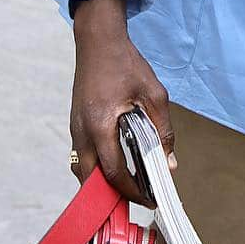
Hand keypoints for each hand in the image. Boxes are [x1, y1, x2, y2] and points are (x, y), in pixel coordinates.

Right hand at [70, 0, 176, 207]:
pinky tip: (117, 167)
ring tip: (129, 189)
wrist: (98, 42)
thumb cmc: (126, 64)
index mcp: (100, 126)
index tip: (150, 201)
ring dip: (102, 183)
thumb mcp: (154, 94)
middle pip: (90, 180)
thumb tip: (170, 164)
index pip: (113, 172)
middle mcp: (81, 132)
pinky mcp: (75, 125)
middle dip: (112, 196)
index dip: (132, 191)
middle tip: (137, 202)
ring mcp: (75, 129)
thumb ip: (163, 131)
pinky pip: (82, 156)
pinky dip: (96, 168)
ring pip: (82, 170)